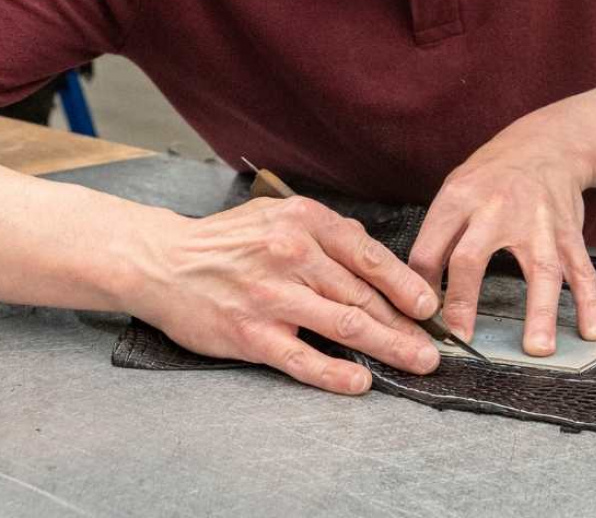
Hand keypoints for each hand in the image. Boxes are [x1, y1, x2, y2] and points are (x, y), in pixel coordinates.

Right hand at [134, 195, 441, 394]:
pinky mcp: (251, 334)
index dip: (405, 285)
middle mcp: (291, 255)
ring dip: (387, 347)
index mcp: (303, 220)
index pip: (368, 255)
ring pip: (344, 324)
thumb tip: (369, 251)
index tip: (428, 306)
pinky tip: (361, 381)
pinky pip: (303, 359)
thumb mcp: (277, 213)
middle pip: (363, 294)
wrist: (163, 263)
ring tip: (415, 361)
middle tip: (433, 344)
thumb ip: (325, 231)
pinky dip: (336, 373)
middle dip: (405, 323)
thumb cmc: (226, 241)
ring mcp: (272, 297)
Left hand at [409, 122, 595, 356]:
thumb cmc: (493, 175)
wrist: (546, 145)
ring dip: (540, 312)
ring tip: (538, 349)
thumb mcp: (455, 191)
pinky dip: (589, 302)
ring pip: (540, 269)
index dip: (420, 288)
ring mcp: (538, 222)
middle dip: (463, 301)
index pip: (429, 249)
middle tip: (461, 339)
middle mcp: (496, 209)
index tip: (422, 320)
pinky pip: (582, 270)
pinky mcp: (569, 233)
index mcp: (459, 199)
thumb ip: (438, 237)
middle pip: (472, 257)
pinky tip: (590, 330)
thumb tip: (420, 291)